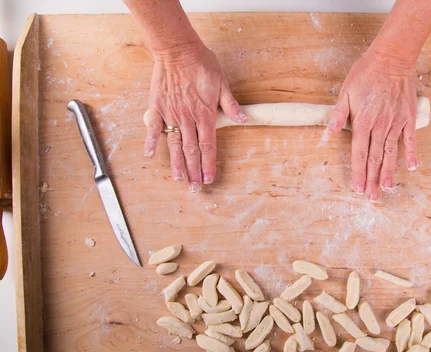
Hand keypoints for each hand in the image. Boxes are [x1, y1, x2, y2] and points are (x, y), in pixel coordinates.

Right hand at [144, 41, 247, 191]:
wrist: (177, 49)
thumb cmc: (201, 63)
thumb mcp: (222, 82)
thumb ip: (231, 104)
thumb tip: (244, 118)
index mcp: (205, 114)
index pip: (208, 145)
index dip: (209, 164)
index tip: (209, 178)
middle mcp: (188, 118)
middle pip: (192, 150)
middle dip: (194, 171)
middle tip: (195, 188)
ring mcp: (171, 113)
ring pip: (175, 144)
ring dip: (176, 163)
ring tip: (178, 179)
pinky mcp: (157, 107)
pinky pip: (153, 127)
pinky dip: (151, 142)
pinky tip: (150, 155)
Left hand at [327, 54, 417, 201]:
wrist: (391, 59)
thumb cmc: (365, 73)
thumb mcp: (345, 91)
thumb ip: (338, 114)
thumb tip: (329, 132)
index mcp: (362, 122)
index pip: (358, 153)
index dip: (358, 172)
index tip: (358, 188)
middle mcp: (379, 126)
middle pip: (375, 158)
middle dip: (372, 180)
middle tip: (372, 198)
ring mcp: (395, 123)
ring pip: (391, 153)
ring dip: (390, 173)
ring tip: (388, 189)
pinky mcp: (408, 118)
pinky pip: (410, 139)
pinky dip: (412, 153)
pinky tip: (413, 167)